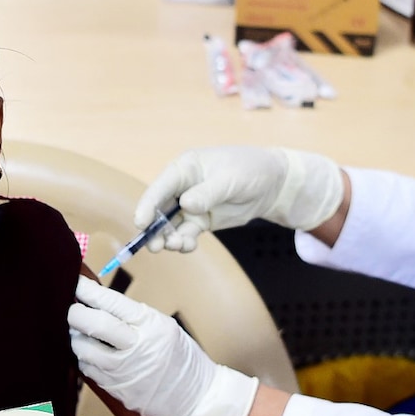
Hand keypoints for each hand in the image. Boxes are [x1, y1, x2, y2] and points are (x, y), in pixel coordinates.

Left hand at [68, 276, 258, 415]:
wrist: (198, 399)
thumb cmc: (181, 358)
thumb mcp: (164, 327)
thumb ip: (133, 316)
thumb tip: (98, 300)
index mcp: (151, 325)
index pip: (112, 303)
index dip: (89, 291)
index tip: (75, 283)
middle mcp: (136, 347)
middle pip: (94, 324)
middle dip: (75, 313)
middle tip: (71, 308)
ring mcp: (124, 371)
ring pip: (84, 349)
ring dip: (76, 337)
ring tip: (79, 332)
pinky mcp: (116, 389)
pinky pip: (88, 369)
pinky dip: (84, 358)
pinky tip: (90, 353)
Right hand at [135, 146, 343, 251]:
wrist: (273, 184)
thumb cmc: (250, 170)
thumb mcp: (230, 179)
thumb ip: (207, 192)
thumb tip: (186, 205)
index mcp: (184, 168)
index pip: (160, 187)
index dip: (148, 204)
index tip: (141, 222)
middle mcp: (181, 187)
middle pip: (159, 209)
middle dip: (155, 228)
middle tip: (155, 245)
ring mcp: (189, 205)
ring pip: (170, 225)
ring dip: (169, 238)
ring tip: (177, 246)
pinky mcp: (199, 220)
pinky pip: (185, 233)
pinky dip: (183, 242)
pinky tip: (188, 246)